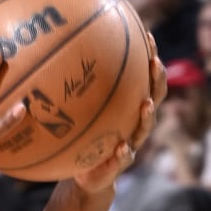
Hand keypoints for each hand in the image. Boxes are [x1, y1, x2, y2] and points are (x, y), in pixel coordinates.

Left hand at [69, 49, 166, 197]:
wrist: (85, 175)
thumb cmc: (81, 137)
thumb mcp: (75, 113)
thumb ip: (72, 89)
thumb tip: (53, 55)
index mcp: (128, 105)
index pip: (144, 77)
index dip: (148, 57)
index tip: (146, 35)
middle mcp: (135, 122)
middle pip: (155, 97)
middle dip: (157, 80)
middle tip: (154, 63)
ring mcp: (131, 143)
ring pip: (145, 127)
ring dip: (147, 115)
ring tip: (146, 104)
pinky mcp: (118, 166)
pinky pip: (124, 159)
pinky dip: (124, 153)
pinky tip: (121, 147)